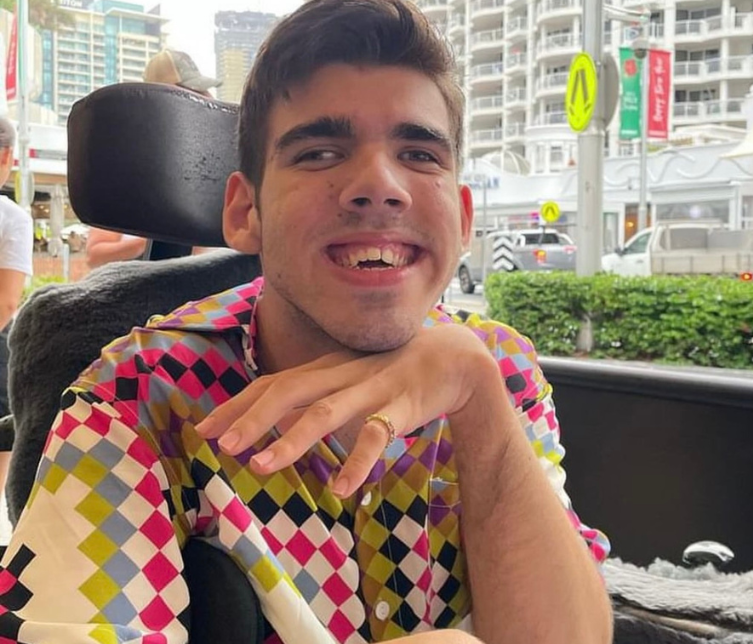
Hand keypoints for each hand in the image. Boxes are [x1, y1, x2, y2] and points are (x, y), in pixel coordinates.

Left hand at [195, 324, 498, 495]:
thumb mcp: (347, 380)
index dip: (238, 405)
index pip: (272, 383)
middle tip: (222, 447)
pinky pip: (378, 434)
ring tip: (263, 468)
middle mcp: (342, 374)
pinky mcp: (402, 406)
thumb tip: (268, 421)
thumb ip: (312, 397)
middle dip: (253, 418)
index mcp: (325, 369)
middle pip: (289, 390)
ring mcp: (371, 388)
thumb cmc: (391, 371)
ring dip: (293, 439)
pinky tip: (343, 490)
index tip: (204, 431)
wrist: (453, 357)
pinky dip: (358, 461)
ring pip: (326, 411)